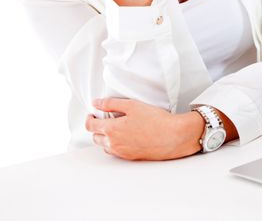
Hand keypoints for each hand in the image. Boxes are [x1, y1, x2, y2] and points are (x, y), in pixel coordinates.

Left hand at [85, 97, 204, 160]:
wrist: (172, 136)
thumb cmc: (155, 120)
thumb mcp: (132, 105)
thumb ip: (111, 103)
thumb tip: (96, 103)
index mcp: (112, 130)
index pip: (91, 126)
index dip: (89, 118)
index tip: (92, 113)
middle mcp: (114, 144)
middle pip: (95, 138)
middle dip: (96, 128)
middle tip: (102, 118)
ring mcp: (122, 153)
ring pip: (105, 146)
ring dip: (105, 137)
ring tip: (115, 127)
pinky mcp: (131, 157)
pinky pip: (116, 152)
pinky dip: (115, 144)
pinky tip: (125, 136)